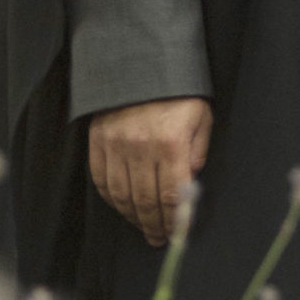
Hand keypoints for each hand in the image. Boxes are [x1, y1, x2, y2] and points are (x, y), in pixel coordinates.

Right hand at [88, 96, 211, 246]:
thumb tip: (191, 180)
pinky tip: (122, 205)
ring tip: (142, 226)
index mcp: (171, 143)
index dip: (174, 219)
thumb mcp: (201, 117)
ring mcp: (116, 145)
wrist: (141, 61)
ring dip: (132, 215)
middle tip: (158, 238)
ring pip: (121, 194)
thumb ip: (198, 150)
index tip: (177, 233)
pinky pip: (101, 179)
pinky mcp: (98, 141)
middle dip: (153, 224)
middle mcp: (141, 147)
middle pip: (145, 200)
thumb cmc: (178, 91)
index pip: (172, 195)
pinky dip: (111, 198)